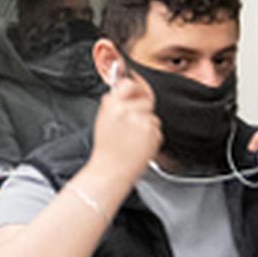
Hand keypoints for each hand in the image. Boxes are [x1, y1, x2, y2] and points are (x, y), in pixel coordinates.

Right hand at [88, 65, 162, 182]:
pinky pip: (156, 129)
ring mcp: (144, 123)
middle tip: (131, 123)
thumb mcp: (102, 120)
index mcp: (113, 107)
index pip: (129, 85)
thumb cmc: (106, 149)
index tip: (134, 90)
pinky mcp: (154, 134)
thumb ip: (112, 102)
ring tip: (132, 137)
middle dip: (141, 109)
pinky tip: (138, 144)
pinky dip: (150, 136)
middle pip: (145, 100)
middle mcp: (129, 112)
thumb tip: (121, 86)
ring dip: (145, 124)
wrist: (112, 171)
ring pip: (152, 116)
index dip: (133, 87)